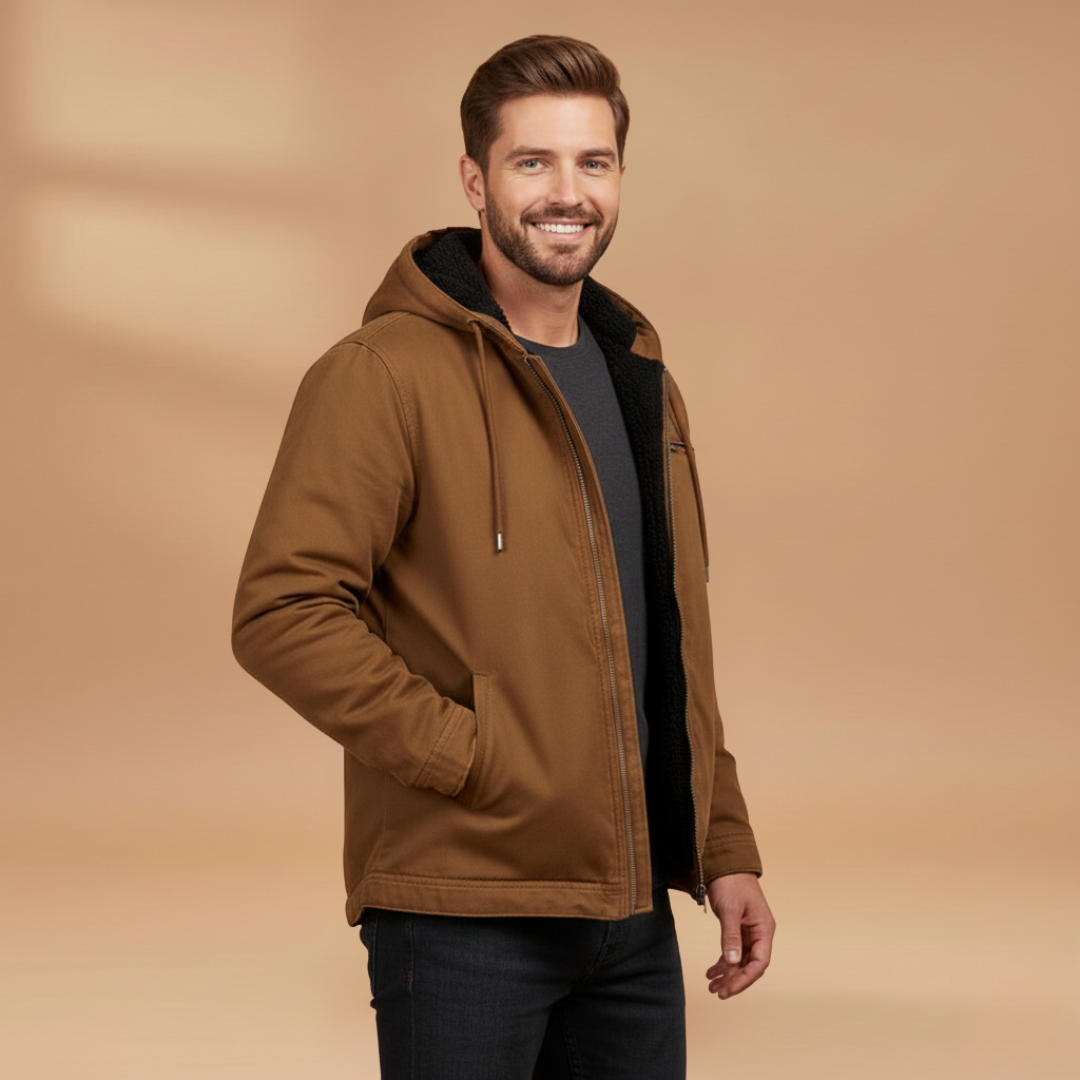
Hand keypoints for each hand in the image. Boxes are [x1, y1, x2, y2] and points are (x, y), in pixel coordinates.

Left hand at [705, 872, 774, 999]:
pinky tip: (711, 971)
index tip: (728, 990)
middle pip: (750, 965)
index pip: (760, 962)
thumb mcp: (729, 909)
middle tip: (716, 992)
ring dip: (727, 974)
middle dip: (734, 980)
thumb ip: (731, 936)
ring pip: (740, 961)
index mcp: (764, 929)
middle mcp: (759, 933)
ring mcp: (749, 931)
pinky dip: (723, 962)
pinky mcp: (738, 929)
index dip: (745, 979)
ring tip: (711, 986)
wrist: (725, 863)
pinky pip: (733, 951)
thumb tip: (733, 963)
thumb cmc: (731, 882)